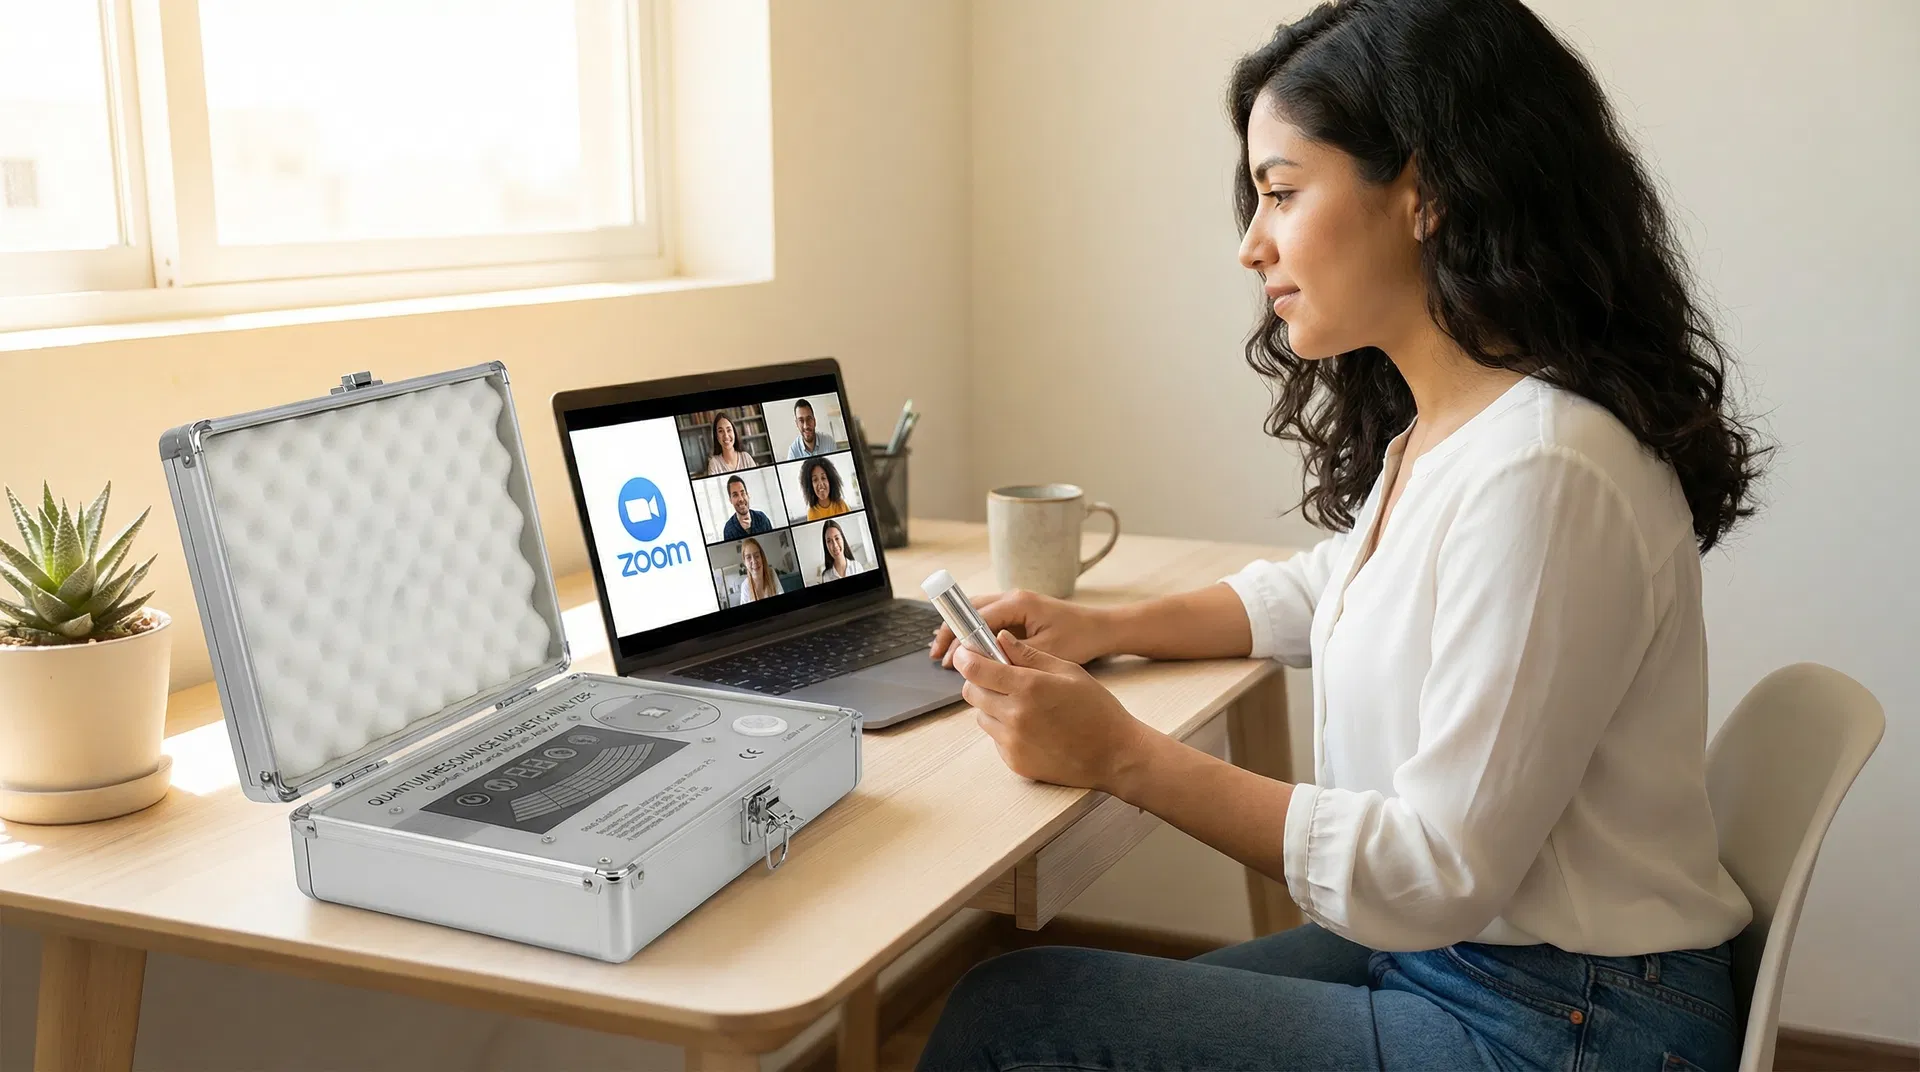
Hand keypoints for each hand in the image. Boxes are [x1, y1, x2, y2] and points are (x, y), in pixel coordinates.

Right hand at [929, 589, 1114, 667]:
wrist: (1101, 629)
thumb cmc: (1079, 637)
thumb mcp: (1046, 650)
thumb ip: (1013, 653)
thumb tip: (982, 658)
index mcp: (1018, 603)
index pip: (976, 617)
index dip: (957, 638)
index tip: (944, 655)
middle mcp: (1013, 598)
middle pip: (970, 611)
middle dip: (952, 633)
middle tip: (937, 655)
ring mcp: (1016, 604)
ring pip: (977, 614)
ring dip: (961, 633)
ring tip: (946, 655)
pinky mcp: (1020, 613)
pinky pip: (989, 620)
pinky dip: (975, 635)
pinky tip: (969, 653)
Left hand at [953, 630, 1156, 791]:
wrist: (1115, 755)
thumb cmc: (1097, 710)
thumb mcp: (1068, 671)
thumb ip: (1030, 655)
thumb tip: (1000, 639)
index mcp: (1029, 687)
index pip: (977, 669)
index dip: (966, 658)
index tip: (966, 653)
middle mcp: (1015, 715)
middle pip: (971, 692)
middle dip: (979, 681)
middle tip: (999, 678)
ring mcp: (1013, 742)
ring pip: (981, 716)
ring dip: (992, 706)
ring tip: (1022, 705)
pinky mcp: (1014, 762)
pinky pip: (995, 738)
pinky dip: (1005, 730)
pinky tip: (1032, 728)